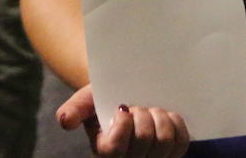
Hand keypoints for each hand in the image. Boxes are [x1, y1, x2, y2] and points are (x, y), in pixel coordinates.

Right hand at [57, 84, 188, 156]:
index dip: (123, 125)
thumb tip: (65, 120)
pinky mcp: (172, 153)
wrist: (126, 93)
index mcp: (105, 150)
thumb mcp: (86, 100)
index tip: (123, 107)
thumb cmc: (104, 98)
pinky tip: (166, 116)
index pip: (115, 149)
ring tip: (151, 110)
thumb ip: (74, 108)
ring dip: (160, 118)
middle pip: (144, 141)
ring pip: (164, 141)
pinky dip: (176, 124)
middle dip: (143, 116)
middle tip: (138, 106)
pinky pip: (180, 142)